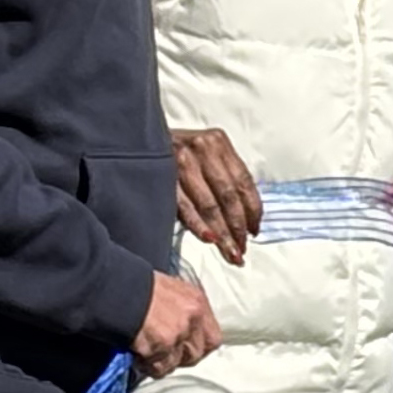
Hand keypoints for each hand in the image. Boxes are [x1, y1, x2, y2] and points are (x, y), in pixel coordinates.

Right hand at [133, 271, 221, 376]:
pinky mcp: (160, 346)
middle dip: (179, 358)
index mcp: (197, 302)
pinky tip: (137, 355)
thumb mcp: (171, 290)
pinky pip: (157, 368)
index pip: (213, 338)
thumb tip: (185, 330)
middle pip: (196, 354)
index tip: (185, 349)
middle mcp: (192, 318)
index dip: (198, 347)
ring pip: (175, 364)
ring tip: (146, 353)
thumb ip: (183, 310)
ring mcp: (177, 333)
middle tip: (162, 353)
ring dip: (160, 362)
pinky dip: (147, 366)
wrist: (115, 288)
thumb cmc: (137, 286)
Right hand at [171, 127, 261, 265]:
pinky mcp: (161, 178)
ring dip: (222, 233)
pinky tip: (209, 239)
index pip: (243, 181)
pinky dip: (198, 225)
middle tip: (242, 249)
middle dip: (238, 227)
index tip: (255, 230)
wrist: (137, 139)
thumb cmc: (176, 149)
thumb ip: (224, 175)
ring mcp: (180, 163)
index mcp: (217, 142)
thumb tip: (246, 215)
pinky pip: (184, 207)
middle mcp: (201, 150)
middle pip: (228, 196)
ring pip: (209, 205)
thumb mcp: (205, 152)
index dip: (253, 210)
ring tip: (230, 252)